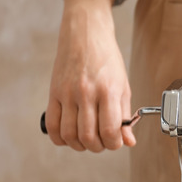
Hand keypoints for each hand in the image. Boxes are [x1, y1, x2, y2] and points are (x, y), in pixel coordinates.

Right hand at [44, 0, 134, 151]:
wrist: (84, 35)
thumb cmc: (106, 59)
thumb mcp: (123, 85)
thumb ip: (125, 115)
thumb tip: (128, 141)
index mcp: (108, 91)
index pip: (110, 130)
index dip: (114, 144)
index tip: (116, 142)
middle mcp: (86, 93)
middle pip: (88, 136)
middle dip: (98, 147)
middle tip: (102, 142)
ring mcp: (67, 94)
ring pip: (70, 134)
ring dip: (80, 145)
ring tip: (88, 140)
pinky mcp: (53, 94)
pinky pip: (53, 125)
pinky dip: (60, 138)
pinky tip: (70, 137)